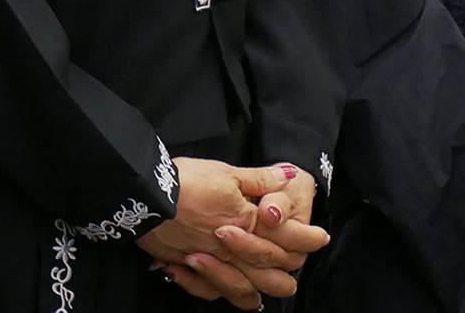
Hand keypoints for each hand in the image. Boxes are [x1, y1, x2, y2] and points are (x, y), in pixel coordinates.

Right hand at [136, 160, 326, 306]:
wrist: (143, 194)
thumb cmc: (186, 179)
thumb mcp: (227, 172)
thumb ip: (260, 179)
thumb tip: (289, 174)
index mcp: (248, 224)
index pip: (289, 238)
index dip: (308, 238)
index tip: (321, 237)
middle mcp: (233, 250)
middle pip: (272, 273)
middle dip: (289, 272)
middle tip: (298, 264)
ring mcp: (210, 264)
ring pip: (244, 290)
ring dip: (261, 290)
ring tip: (272, 286)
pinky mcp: (187, 269)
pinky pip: (211, 292)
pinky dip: (224, 293)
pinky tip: (231, 291)